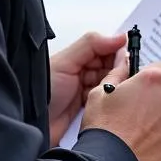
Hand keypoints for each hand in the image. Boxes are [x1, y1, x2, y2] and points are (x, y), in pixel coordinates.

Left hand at [48, 31, 126, 146]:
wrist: (29, 125)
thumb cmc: (42, 92)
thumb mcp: (66, 62)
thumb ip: (91, 45)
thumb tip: (119, 36)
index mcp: (76, 59)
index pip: (105, 50)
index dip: (118, 52)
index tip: (131, 56)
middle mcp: (81, 74)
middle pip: (110, 68)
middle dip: (121, 70)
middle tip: (129, 76)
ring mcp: (85, 94)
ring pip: (111, 86)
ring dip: (118, 87)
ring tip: (123, 90)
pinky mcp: (88, 112)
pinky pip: (107, 103)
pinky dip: (113, 101)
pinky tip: (119, 102)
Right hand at [83, 57, 160, 160]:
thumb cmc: (102, 130)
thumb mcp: (99, 94)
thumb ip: (118, 74)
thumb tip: (125, 62)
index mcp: (153, 81)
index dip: (152, 80)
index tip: (144, 89)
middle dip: (158, 103)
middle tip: (138, 117)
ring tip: (141, 138)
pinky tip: (149, 151)